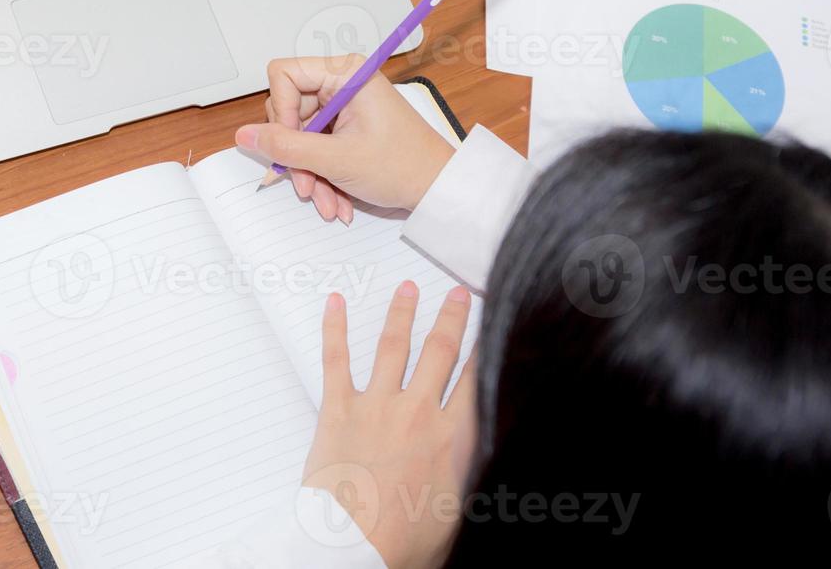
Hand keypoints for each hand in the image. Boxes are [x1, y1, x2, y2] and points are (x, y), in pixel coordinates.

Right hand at [235, 56, 455, 221]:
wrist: (437, 189)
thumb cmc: (404, 165)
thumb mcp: (336, 159)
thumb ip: (285, 146)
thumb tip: (245, 135)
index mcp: (345, 73)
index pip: (283, 74)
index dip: (280, 111)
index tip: (290, 143)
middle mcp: (343, 84)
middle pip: (289, 109)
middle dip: (296, 153)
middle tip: (306, 184)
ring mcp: (344, 106)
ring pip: (300, 134)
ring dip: (308, 172)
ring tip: (327, 201)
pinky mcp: (346, 126)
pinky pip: (316, 146)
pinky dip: (321, 174)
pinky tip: (335, 199)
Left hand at [302, 284, 476, 568]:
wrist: (351, 548)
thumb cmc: (404, 541)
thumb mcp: (461, 512)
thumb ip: (475, 473)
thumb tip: (494, 455)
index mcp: (452, 438)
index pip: (477, 378)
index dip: (488, 345)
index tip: (495, 320)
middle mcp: (417, 412)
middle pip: (439, 351)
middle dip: (451, 318)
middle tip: (456, 294)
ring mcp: (376, 406)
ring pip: (392, 346)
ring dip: (402, 313)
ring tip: (409, 288)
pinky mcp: (338, 410)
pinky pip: (336, 360)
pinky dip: (335, 328)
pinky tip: (335, 304)